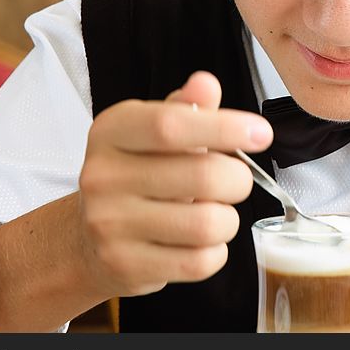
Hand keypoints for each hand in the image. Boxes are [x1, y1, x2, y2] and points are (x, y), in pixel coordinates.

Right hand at [77, 71, 272, 297]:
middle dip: (238, 179)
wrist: (88, 236)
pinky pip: (199, 261)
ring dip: (228, 219)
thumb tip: (206, 85)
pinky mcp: (125, 264)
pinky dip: (215, 251)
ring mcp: (110, 224)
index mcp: (112, 131)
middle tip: (236, 180)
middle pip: (202, 175)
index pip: (171, 124)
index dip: (224, 127)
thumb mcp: (152, 132)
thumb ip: (186, 109)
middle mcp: (103, 175)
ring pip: (207, 223)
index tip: (261, 133)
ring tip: (215, 212)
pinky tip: (201, 241)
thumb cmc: (136, 174)